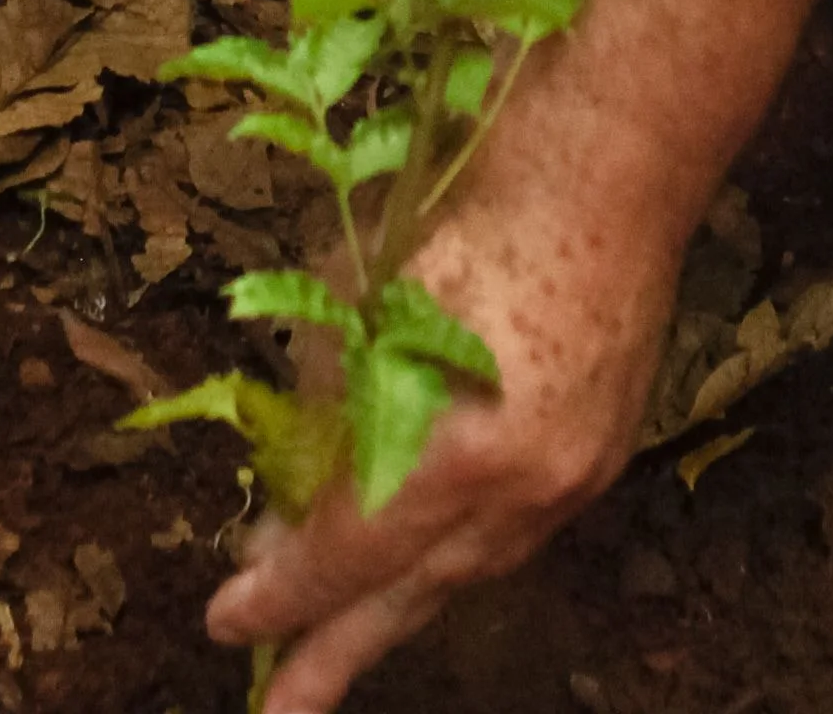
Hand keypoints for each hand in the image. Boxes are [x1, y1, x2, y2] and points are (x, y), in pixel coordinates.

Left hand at [209, 162, 680, 710]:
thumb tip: (288, 506)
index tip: (228, 618)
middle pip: (410, 598)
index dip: (282, 592)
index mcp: (453, 454)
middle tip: (277, 711)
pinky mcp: (597, 462)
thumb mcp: (357, 309)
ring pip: (467, 574)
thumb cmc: (464, 215)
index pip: (347, 554)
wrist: (605, 173)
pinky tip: (423, 561)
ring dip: (399, 605)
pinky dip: (457, 552)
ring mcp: (570, 483)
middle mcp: (520, 491)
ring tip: (343, 643)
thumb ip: (322, 412)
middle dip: (336, 654)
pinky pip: (511, 536)